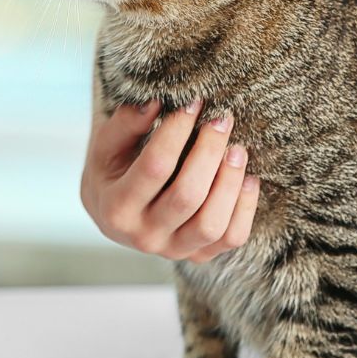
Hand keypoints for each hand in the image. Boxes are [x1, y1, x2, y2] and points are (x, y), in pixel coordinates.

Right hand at [80, 100, 260, 263]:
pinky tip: (248, 178)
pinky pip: (232, 238)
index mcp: (116, 208)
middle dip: (210, 151)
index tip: (194, 102)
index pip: (155, 166)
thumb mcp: (108, 145)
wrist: (114, 211)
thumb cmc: (114, 170)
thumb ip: (126, 123)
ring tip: (238, 148)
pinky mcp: (200, 255)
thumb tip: (157, 103)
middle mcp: (143, 236)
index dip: (178, 130)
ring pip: (212, 224)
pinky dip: (246, 208)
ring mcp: (173, 250)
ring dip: (230, 181)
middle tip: (222, 119)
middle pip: (188, 196)